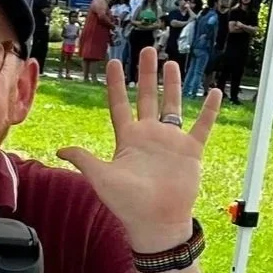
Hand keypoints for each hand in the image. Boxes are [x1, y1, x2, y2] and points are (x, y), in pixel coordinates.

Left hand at [57, 43, 220, 249]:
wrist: (156, 222)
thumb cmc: (127, 204)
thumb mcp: (101, 178)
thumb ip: (84, 159)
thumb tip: (59, 149)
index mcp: (127, 139)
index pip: (119, 105)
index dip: (116, 84)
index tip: (113, 62)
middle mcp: (149, 136)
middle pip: (146, 97)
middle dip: (146, 74)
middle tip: (147, 50)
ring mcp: (171, 141)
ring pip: (172, 105)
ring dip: (172, 85)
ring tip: (171, 62)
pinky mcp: (191, 150)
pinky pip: (202, 126)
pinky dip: (209, 110)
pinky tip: (213, 92)